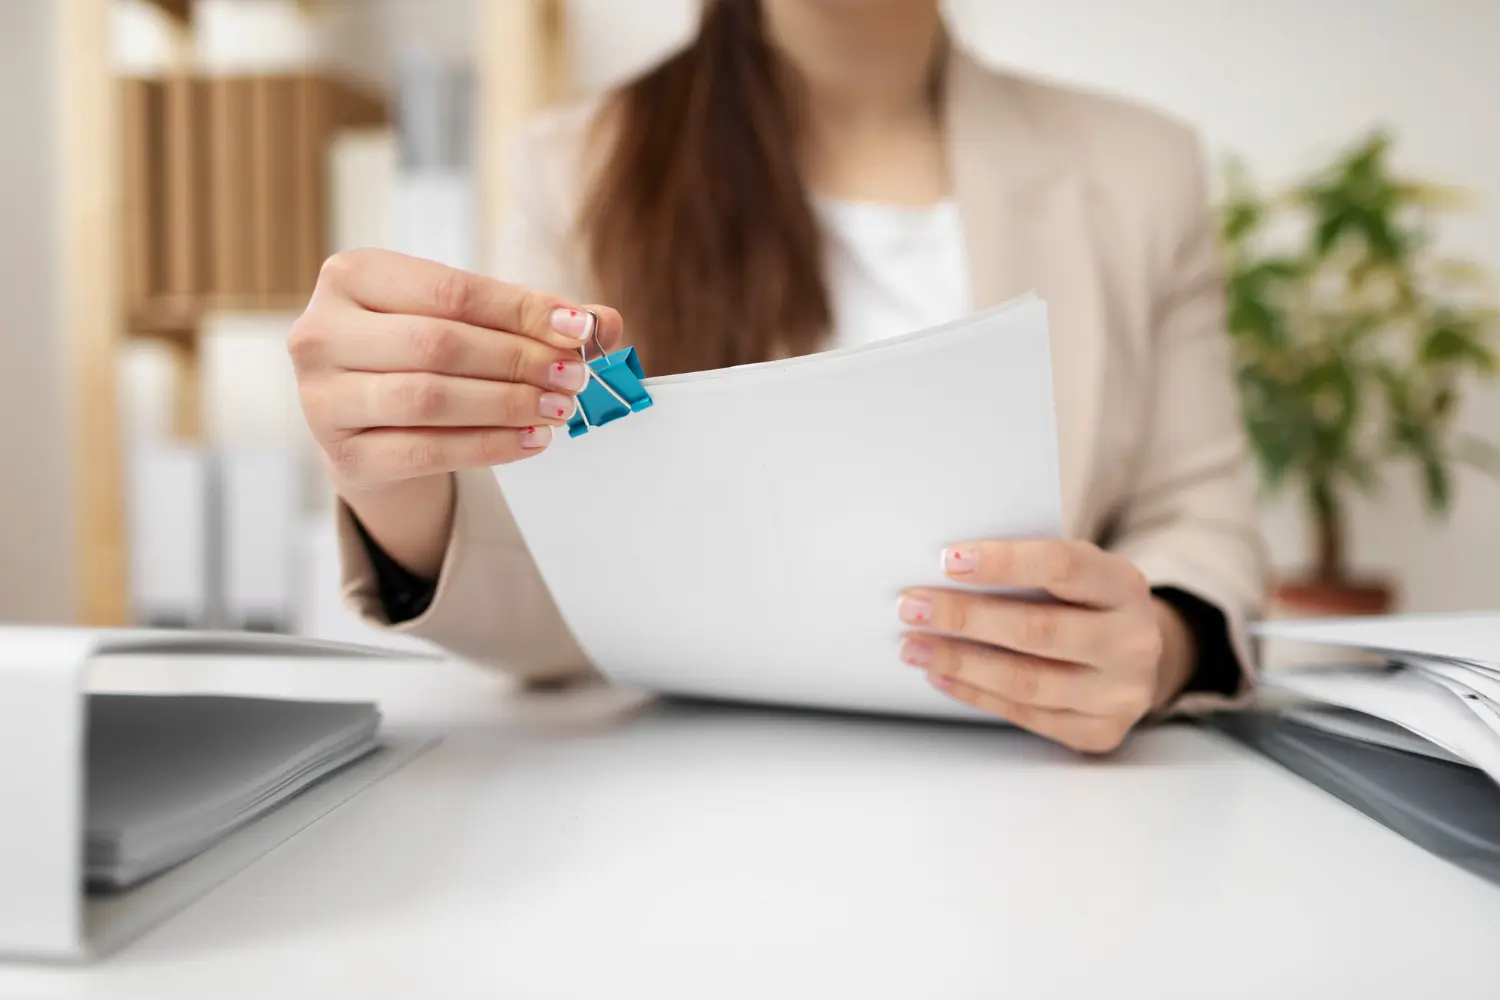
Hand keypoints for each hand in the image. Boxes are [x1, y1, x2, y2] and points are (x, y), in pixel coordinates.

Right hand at [290, 249, 622, 492]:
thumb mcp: (466, 322)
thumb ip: (530, 317)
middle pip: (439, 343)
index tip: (580, 328)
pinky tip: (532, 440)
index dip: (520, 310)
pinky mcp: (344, 456)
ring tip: (560, 408)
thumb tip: (606, 323)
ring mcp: (323, 398)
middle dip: (519, 360)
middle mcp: (322, 332)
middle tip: (575, 375)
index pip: (449, 290)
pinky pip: (427, 451)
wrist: (368, 425)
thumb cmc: (419, 356)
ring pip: (429, 398)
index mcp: (349, 276)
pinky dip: (489, 446)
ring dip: (508, 404)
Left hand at [896, 540, 1195, 753]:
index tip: (948, 559)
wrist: (1135, 657)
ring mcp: (1119, 693)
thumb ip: (1029, 569)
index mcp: (1124, 586)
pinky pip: (1025, 715)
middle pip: (1037, 630)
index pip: (1062, 567)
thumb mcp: (1077, 573)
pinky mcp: (1098, 731)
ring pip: (1026, 681)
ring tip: (913, 646)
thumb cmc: (1087, 603)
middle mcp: (1132, 642)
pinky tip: (941, 674)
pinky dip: (975, 693)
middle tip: (910, 607)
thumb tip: (947, 569)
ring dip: (959, 662)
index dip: (1004, 563)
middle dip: (964, 618)